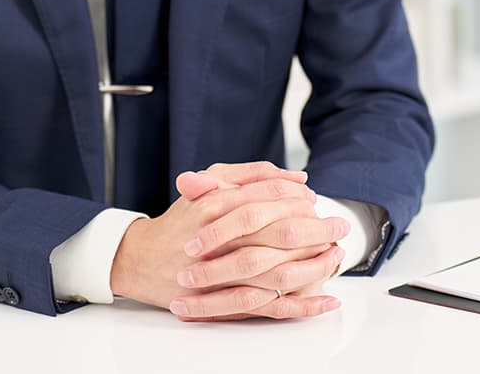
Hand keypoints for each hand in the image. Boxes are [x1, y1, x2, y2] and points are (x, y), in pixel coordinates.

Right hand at [110, 162, 339, 318]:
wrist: (141, 260)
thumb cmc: (181, 221)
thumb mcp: (206, 185)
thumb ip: (248, 175)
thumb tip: (296, 177)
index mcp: (216, 204)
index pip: (268, 196)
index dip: (297, 197)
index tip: (315, 199)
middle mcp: (221, 237)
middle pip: (281, 231)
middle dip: (317, 228)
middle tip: (338, 225)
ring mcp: (223, 273)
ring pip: (280, 269)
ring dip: (316, 263)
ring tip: (337, 256)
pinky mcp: (226, 301)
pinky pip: (272, 306)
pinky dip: (304, 304)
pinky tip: (328, 299)